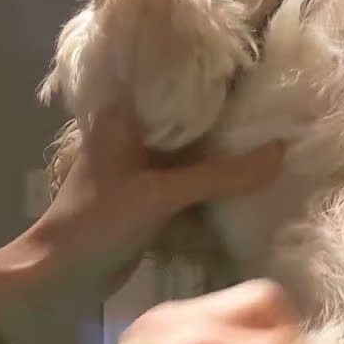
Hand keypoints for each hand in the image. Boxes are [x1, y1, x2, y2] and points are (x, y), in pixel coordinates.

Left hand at [0, 97, 283, 343]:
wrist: (62, 276)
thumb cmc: (98, 220)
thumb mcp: (160, 194)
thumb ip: (220, 175)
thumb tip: (281, 152)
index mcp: (122, 114)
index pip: (173, 79)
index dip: (213, 75)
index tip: (260, 67)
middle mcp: (132, 133)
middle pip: (190, 118)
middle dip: (228, 120)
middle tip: (280, 108)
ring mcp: (142, 168)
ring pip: (193, 153)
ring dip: (224, 156)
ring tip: (277, 138)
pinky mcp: (150, 199)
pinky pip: (189, 184)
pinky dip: (213, 185)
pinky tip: (252, 178)